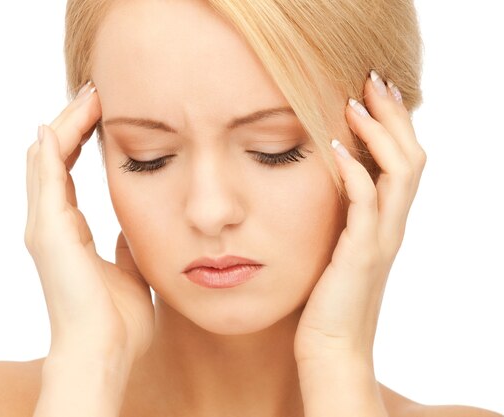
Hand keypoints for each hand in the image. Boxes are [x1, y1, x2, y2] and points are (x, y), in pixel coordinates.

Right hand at [24, 82, 154, 365]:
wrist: (106, 352)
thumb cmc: (119, 322)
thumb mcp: (130, 271)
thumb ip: (127, 246)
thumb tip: (134, 229)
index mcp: (69, 233)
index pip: (67, 173)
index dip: (81, 142)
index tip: (102, 115)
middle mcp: (50, 225)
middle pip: (53, 158)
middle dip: (72, 123)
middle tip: (95, 92)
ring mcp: (45, 227)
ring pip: (45, 160)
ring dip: (66, 125)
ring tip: (90, 96)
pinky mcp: (49, 231)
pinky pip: (46, 176)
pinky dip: (54, 147)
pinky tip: (65, 122)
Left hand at [293, 71, 426, 365]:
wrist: (331, 347)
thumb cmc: (328, 298)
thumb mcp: (338, 247)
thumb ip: (342, 217)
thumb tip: (327, 183)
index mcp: (386, 222)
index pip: (403, 161)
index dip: (394, 124)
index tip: (374, 91)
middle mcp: (391, 226)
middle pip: (411, 157)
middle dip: (393, 115)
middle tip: (373, 80)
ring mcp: (380, 240)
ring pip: (399, 173)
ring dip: (378, 134)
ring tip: (354, 103)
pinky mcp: (360, 255)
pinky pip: (365, 205)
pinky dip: (355, 172)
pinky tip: (335, 149)